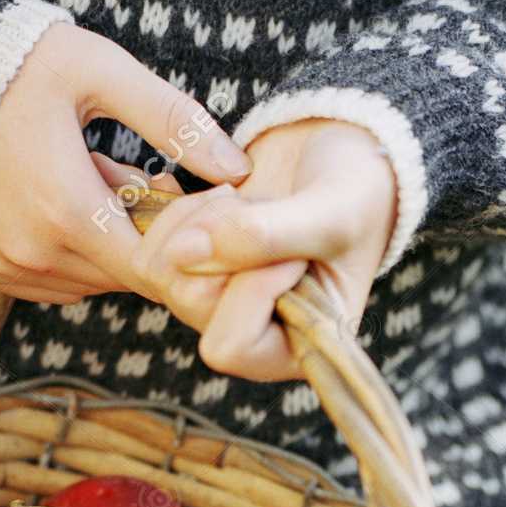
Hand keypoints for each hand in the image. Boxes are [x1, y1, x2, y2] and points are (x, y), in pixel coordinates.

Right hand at [0, 23, 249, 303]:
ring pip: (81, 284)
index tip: (183, 207)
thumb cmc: (15, 60)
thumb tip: (237, 169)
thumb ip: (174, 121)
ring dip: (98, 247)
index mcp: (66, 211)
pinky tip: (51, 202)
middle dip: (139, 238)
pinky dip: (58, 254)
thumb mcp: (103, 72)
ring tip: (87, 180)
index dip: (181, 246)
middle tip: (132, 174)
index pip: (152, 269)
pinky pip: (39, 283)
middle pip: (120, 277)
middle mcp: (29, 253)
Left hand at [132, 119, 397, 380]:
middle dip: (225, 241)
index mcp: (294, 350)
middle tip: (268, 212)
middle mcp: (249, 338)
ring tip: (249, 202)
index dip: (249, 287)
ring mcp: (213, 305)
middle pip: (189, 302)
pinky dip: (181, 210)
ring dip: (202, 219)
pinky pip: (149, 246)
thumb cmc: (356, 193)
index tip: (291, 252)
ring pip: (163, 271)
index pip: (230, 345)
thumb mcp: (331, 214)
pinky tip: (220, 196)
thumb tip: (182, 254)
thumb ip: (266, 237)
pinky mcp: (191, 270)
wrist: (341, 156)